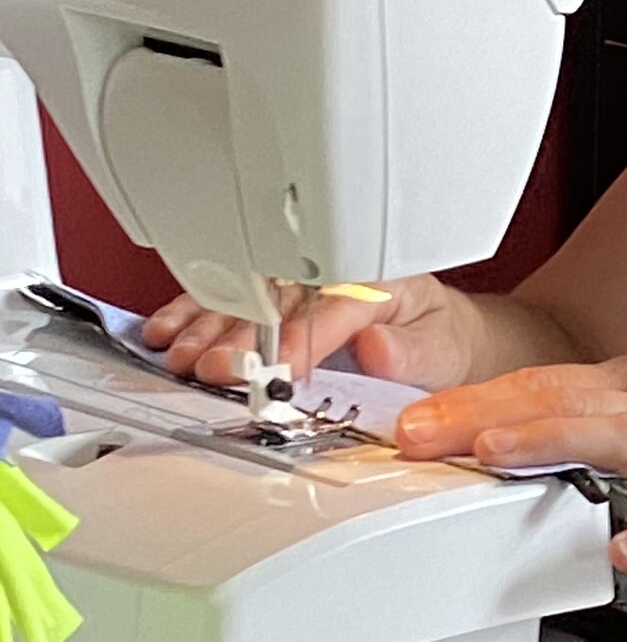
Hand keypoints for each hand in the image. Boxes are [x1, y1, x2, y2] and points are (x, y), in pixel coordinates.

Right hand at [139, 273, 475, 389]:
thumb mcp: (441, 349)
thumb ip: (409, 352)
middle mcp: (332, 273)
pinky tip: (169, 329)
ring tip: (180, 352)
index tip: (279, 368)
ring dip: (207, 324)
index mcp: (378, 279)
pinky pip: (228, 298)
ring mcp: (299, 281)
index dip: (303, 338)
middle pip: (277, 299)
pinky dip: (193, 313)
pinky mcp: (273, 295)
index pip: (333, 306)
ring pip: (245, 296)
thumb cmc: (438, 340)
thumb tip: (377, 347)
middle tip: (213, 366)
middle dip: (240, 333)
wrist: (438, 337)